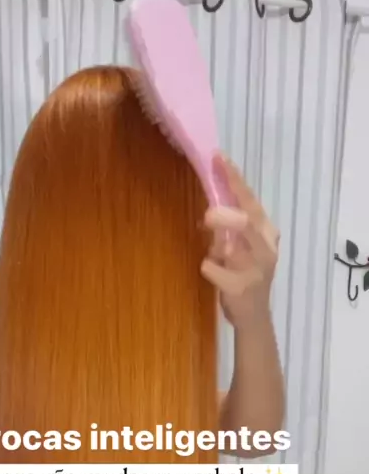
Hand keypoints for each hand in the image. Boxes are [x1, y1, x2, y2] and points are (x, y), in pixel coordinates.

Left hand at [201, 154, 279, 329]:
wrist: (254, 315)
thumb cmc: (246, 273)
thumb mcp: (244, 245)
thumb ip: (233, 224)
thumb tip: (211, 198)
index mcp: (267, 233)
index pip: (250, 200)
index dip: (234, 179)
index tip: (218, 158)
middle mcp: (265, 248)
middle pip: (247, 221)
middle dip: (225, 215)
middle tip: (208, 215)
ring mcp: (255, 270)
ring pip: (230, 246)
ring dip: (216, 245)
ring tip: (216, 251)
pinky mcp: (239, 288)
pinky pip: (213, 269)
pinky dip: (208, 267)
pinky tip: (214, 273)